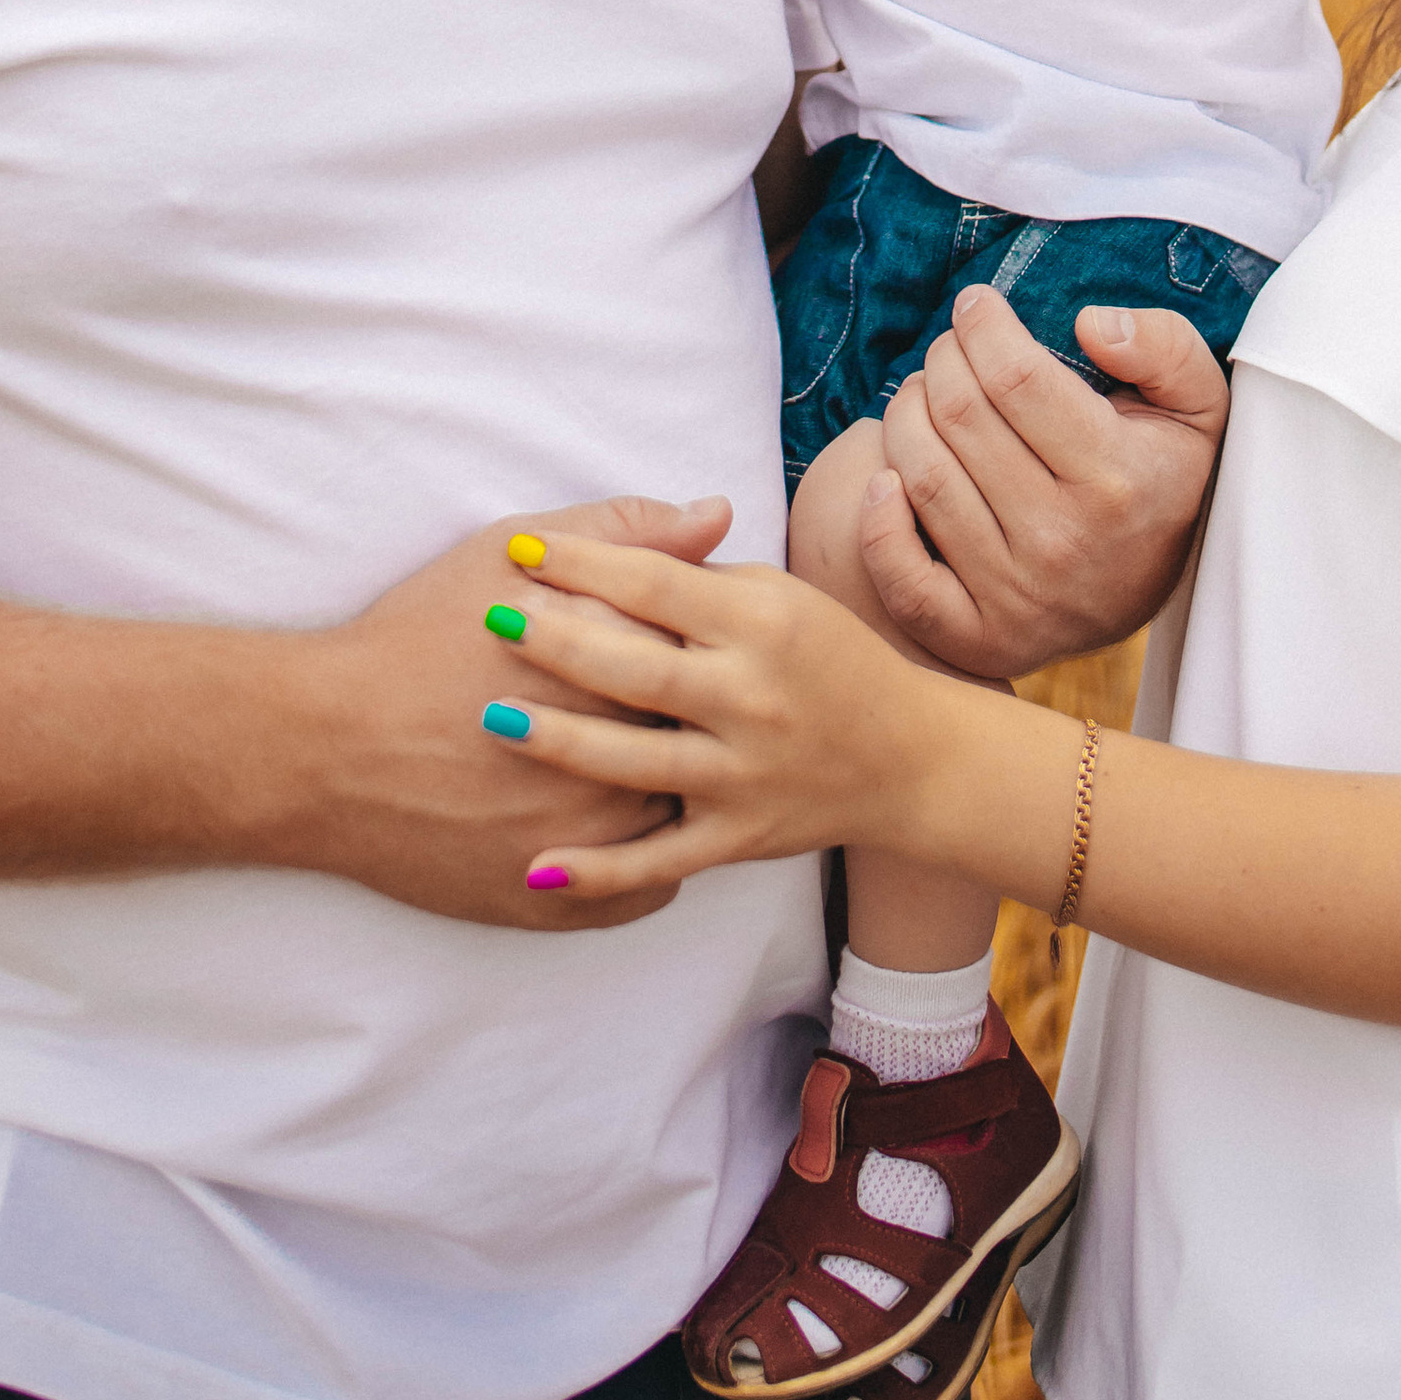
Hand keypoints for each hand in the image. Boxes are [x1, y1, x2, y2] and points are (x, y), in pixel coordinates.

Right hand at [288, 492, 731, 931]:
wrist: (324, 744)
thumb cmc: (416, 636)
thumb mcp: (511, 557)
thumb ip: (625, 532)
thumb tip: (718, 516)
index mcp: (625, 672)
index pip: (711, 660)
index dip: (700, 650)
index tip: (678, 644)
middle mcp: (623, 764)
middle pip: (705, 742)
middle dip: (694, 723)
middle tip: (664, 706)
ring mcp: (591, 843)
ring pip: (684, 823)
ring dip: (676, 794)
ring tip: (649, 763)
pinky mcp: (555, 903)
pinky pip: (646, 893)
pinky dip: (645, 865)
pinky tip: (621, 825)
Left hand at [463, 531, 946, 906]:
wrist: (911, 759)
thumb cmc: (832, 660)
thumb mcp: (780, 597)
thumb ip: (704, 571)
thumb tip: (638, 530)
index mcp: (763, 625)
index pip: (660, 586)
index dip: (588, 564)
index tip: (523, 550)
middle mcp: (753, 698)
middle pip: (639, 670)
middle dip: (558, 643)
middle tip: (489, 620)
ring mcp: (744, 774)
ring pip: (637, 763)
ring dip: (561, 742)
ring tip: (490, 718)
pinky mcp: (738, 837)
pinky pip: (660, 859)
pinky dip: (601, 869)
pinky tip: (539, 865)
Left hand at [859, 284, 1228, 678]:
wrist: (1147, 591)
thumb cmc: (1159, 476)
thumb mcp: (1196, 405)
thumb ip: (1163, 347)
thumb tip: (1091, 325)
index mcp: (1116, 478)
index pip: (1017, 378)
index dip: (983, 326)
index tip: (975, 305)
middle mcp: (1064, 541)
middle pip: (961, 417)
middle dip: (943, 359)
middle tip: (950, 347)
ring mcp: (1017, 597)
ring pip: (923, 476)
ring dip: (905, 414)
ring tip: (924, 394)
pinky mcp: (978, 638)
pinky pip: (904, 580)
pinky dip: (878, 524)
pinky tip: (884, 479)